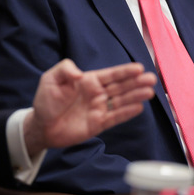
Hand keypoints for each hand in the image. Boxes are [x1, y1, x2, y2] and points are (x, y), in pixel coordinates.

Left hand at [24, 59, 155, 152]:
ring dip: (135, 96)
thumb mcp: (51, 79)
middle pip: (121, 87)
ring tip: (150, 92)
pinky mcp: (98, 124)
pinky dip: (127, 113)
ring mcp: (99, 109)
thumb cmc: (46, 100)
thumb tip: (79, 74)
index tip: (139, 68)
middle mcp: (97, 93)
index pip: (111, 74)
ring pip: (121, 101)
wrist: (41, 126)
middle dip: (136, 82)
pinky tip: (138, 108)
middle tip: (152, 79)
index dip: (125, 71)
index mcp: (89, 80)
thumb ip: (65, 70)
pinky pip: (115, 117)